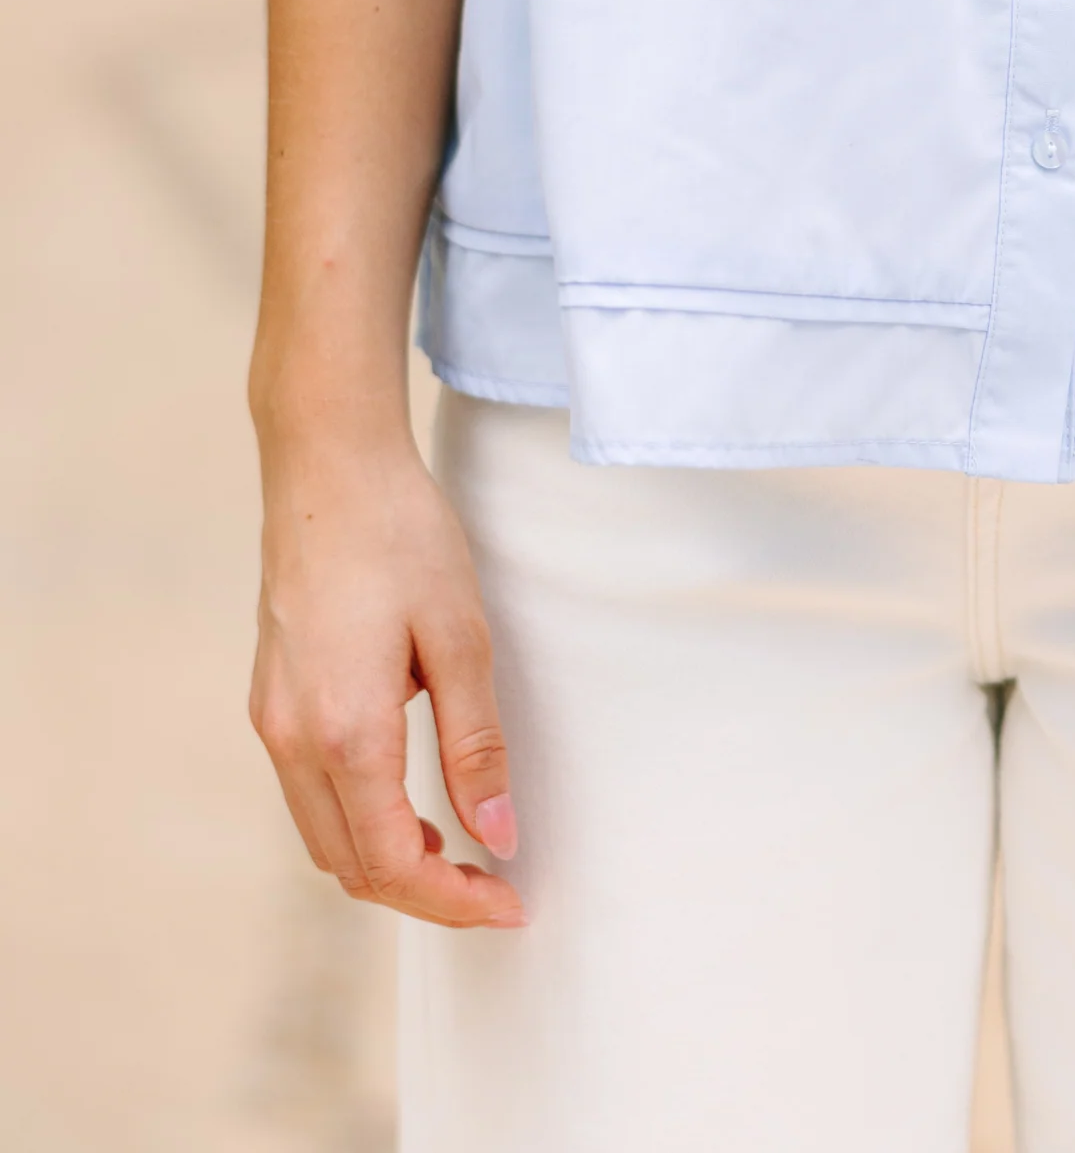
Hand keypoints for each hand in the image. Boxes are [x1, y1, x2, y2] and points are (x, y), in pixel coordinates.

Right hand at [249, 432, 525, 928]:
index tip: (511, 904)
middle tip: (493, 885)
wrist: (328, 465)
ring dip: (386, 861)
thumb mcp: (461, 638)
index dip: (453, 901)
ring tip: (457, 849)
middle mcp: (292, 740)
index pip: (391, 864)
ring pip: (323, 837)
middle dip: (422, 893)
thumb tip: (497, 836)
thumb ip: (476, 746)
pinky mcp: (270, 699)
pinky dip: (357, 820)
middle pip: (350, 866)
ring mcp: (271, 721)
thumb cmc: (402, 536)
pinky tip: (406, 800)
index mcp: (343, 732)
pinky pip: (308, 794)